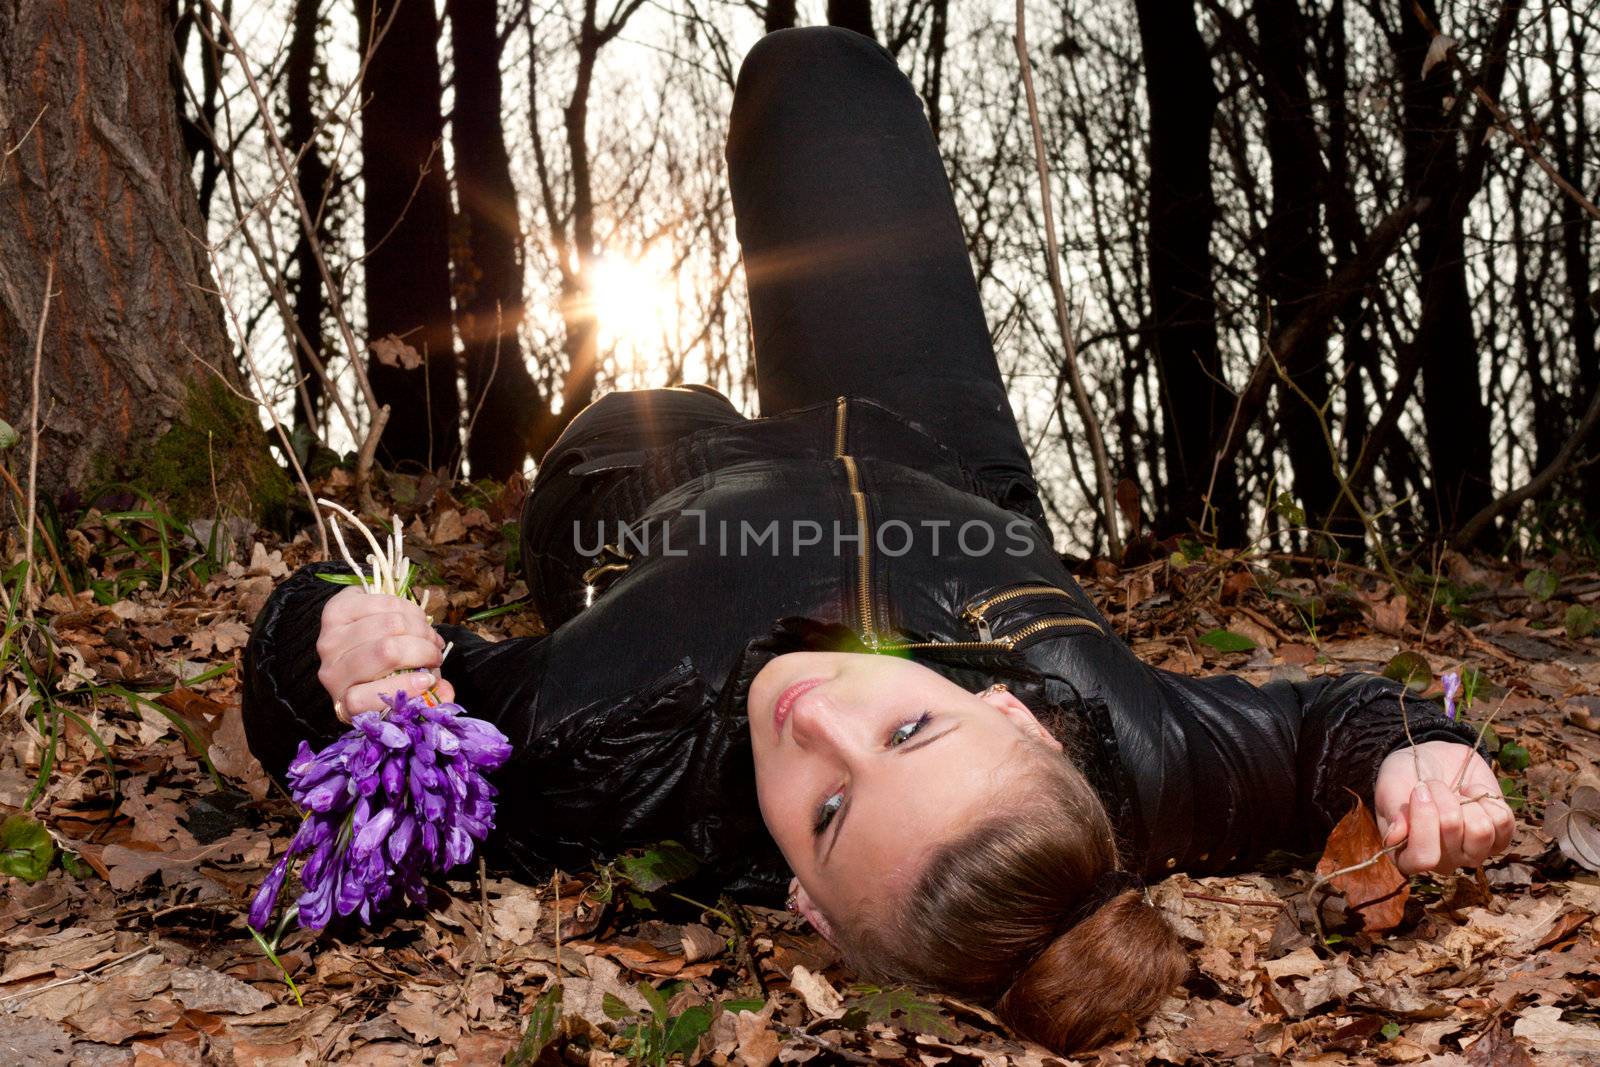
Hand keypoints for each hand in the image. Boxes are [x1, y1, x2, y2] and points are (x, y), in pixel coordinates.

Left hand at [316, 586, 455, 721]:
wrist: (353, 645)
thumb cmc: (382, 675)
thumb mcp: (401, 693)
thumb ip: (425, 698)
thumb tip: (446, 692)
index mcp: (344, 701)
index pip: (361, 700)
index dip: (402, 688)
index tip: (428, 680)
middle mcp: (332, 671)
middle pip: (386, 651)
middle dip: (423, 649)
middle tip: (436, 653)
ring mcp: (330, 639)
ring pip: (388, 624)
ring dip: (420, 627)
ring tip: (429, 635)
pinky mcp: (334, 610)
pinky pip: (382, 603)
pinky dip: (409, 608)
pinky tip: (416, 617)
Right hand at [1374, 740, 1514, 875]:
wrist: (1431, 760)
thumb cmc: (1406, 777)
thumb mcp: (1391, 790)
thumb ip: (1393, 814)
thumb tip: (1395, 837)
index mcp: (1409, 856)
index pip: (1424, 858)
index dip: (1424, 821)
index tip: (1419, 790)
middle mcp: (1443, 861)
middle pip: (1453, 833)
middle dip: (1443, 798)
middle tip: (1432, 785)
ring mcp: (1474, 852)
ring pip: (1481, 830)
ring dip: (1467, 801)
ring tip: (1455, 792)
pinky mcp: (1498, 837)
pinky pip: (1504, 822)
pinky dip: (1486, 798)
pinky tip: (1471, 794)